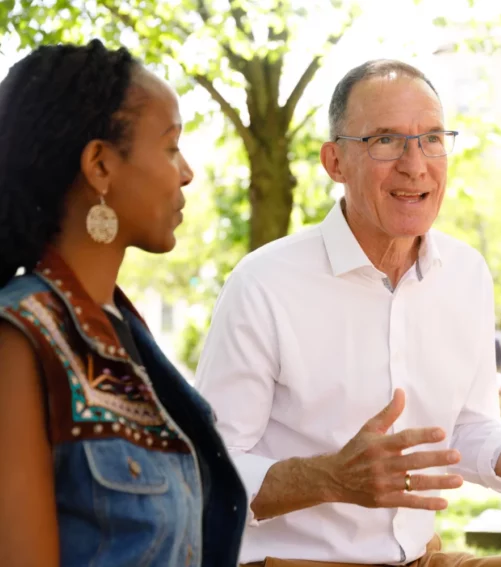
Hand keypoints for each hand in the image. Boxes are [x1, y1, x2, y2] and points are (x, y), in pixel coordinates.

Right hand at [312, 389, 462, 509]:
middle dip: (436, 458)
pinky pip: (408, 502)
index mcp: (379, 445)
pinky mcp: (384, 499)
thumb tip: (401, 392)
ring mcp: (384, 483)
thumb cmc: (355, 450)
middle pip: (413, 461)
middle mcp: (383, 464)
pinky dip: (426, 503)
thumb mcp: (369, 429)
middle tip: (456, 455)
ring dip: (438, 482)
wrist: (335, 477)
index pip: (404, 439)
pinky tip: (443, 502)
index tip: (441, 432)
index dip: (422, 435)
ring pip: (415, 483)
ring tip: (458, 480)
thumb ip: (388, 413)